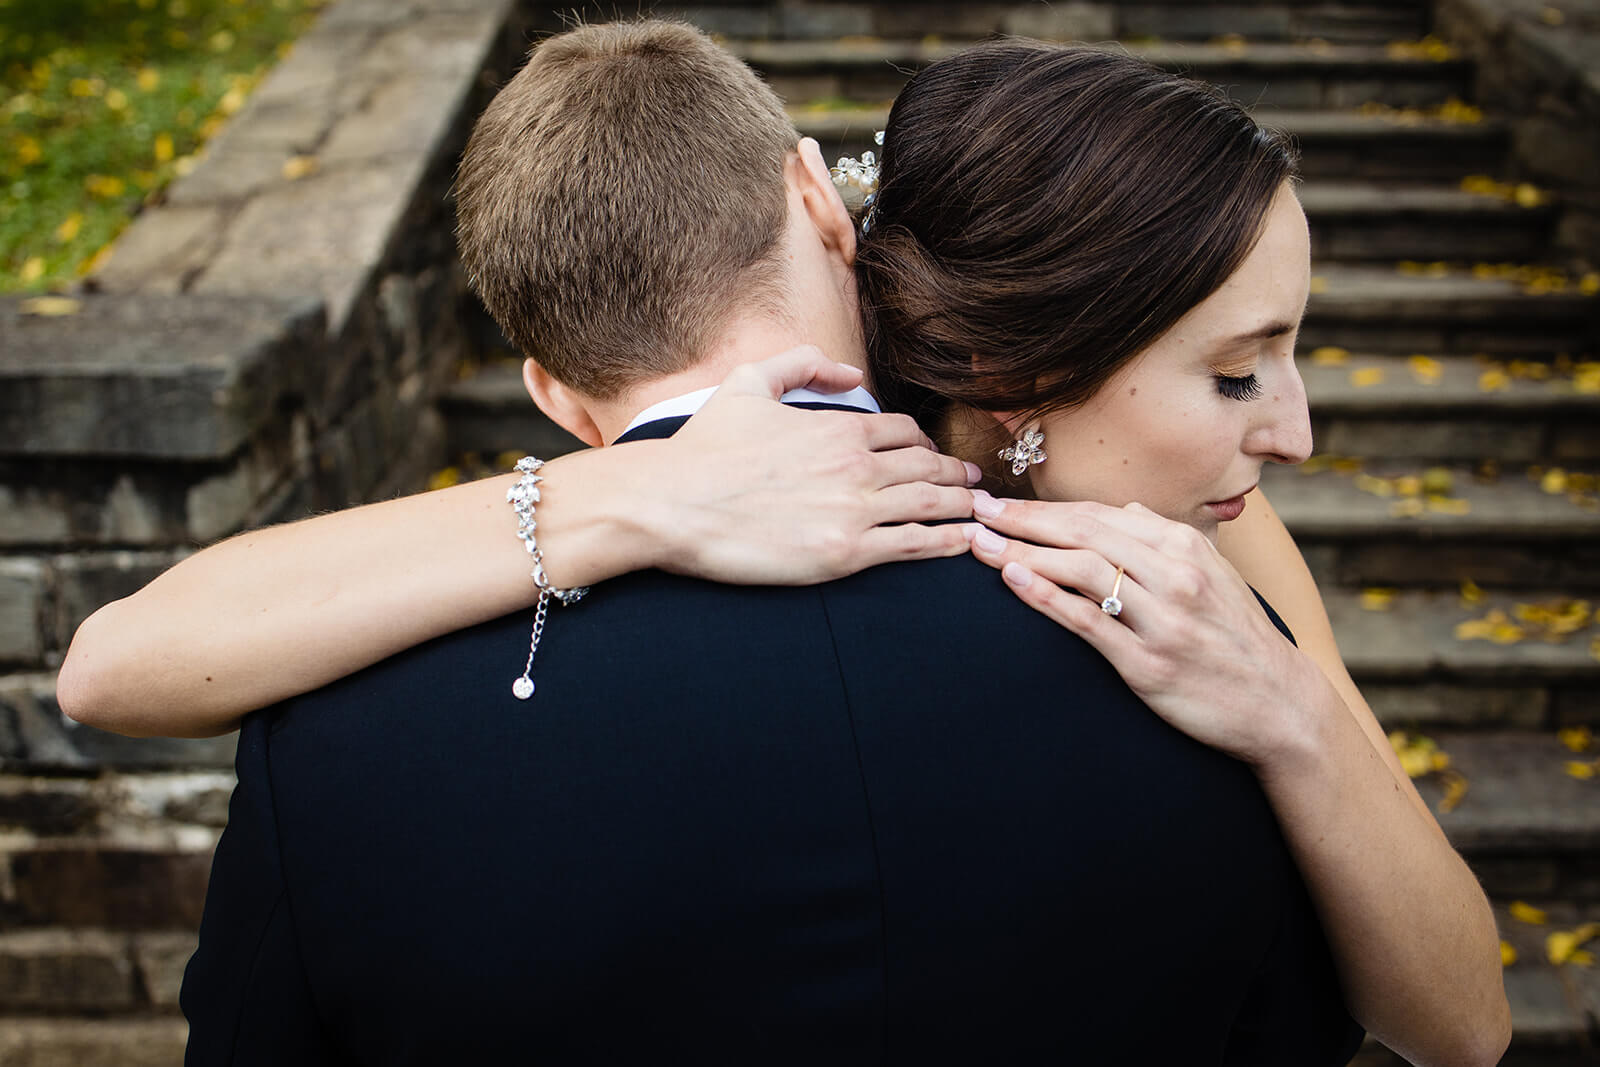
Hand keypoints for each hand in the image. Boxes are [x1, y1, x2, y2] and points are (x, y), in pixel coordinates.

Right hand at [638, 346, 980, 583]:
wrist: (672, 503)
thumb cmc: (704, 449)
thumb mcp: (749, 384)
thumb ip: (802, 366)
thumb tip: (850, 372)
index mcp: (838, 427)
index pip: (904, 434)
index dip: (926, 445)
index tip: (937, 457)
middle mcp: (856, 466)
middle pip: (928, 468)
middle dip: (957, 475)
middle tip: (977, 484)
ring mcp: (854, 511)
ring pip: (931, 505)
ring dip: (964, 507)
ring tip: (984, 513)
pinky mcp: (844, 552)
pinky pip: (913, 545)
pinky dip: (947, 543)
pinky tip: (966, 543)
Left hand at [966, 495, 1327, 766]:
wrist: (1279, 705)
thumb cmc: (1237, 638)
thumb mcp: (1214, 574)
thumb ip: (1165, 540)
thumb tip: (1124, 510)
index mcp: (1184, 547)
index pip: (1097, 516)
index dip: (1041, 507)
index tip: (997, 501)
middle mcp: (1174, 575)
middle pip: (1083, 533)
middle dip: (1021, 519)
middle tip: (974, 510)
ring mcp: (1163, 619)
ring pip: (1081, 570)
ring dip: (1022, 552)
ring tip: (977, 543)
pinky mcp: (1150, 664)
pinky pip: (1090, 622)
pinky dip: (1048, 597)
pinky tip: (1013, 581)